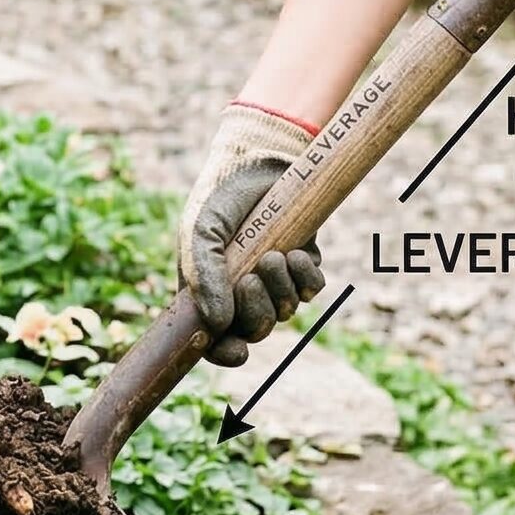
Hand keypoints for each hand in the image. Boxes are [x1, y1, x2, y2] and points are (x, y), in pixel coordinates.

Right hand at [176, 101, 327, 366]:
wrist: (258, 161)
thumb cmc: (222, 197)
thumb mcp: (202, 233)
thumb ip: (203, 277)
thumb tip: (217, 325)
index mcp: (209, 291)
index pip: (215, 340)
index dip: (224, 353)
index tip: (237, 352)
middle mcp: (241, 292)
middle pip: (257, 331)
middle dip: (258, 312)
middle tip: (251, 278)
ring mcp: (274, 280)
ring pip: (287, 312)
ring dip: (282, 290)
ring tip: (274, 256)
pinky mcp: (302, 263)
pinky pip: (312, 290)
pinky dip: (306, 277)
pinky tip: (297, 254)